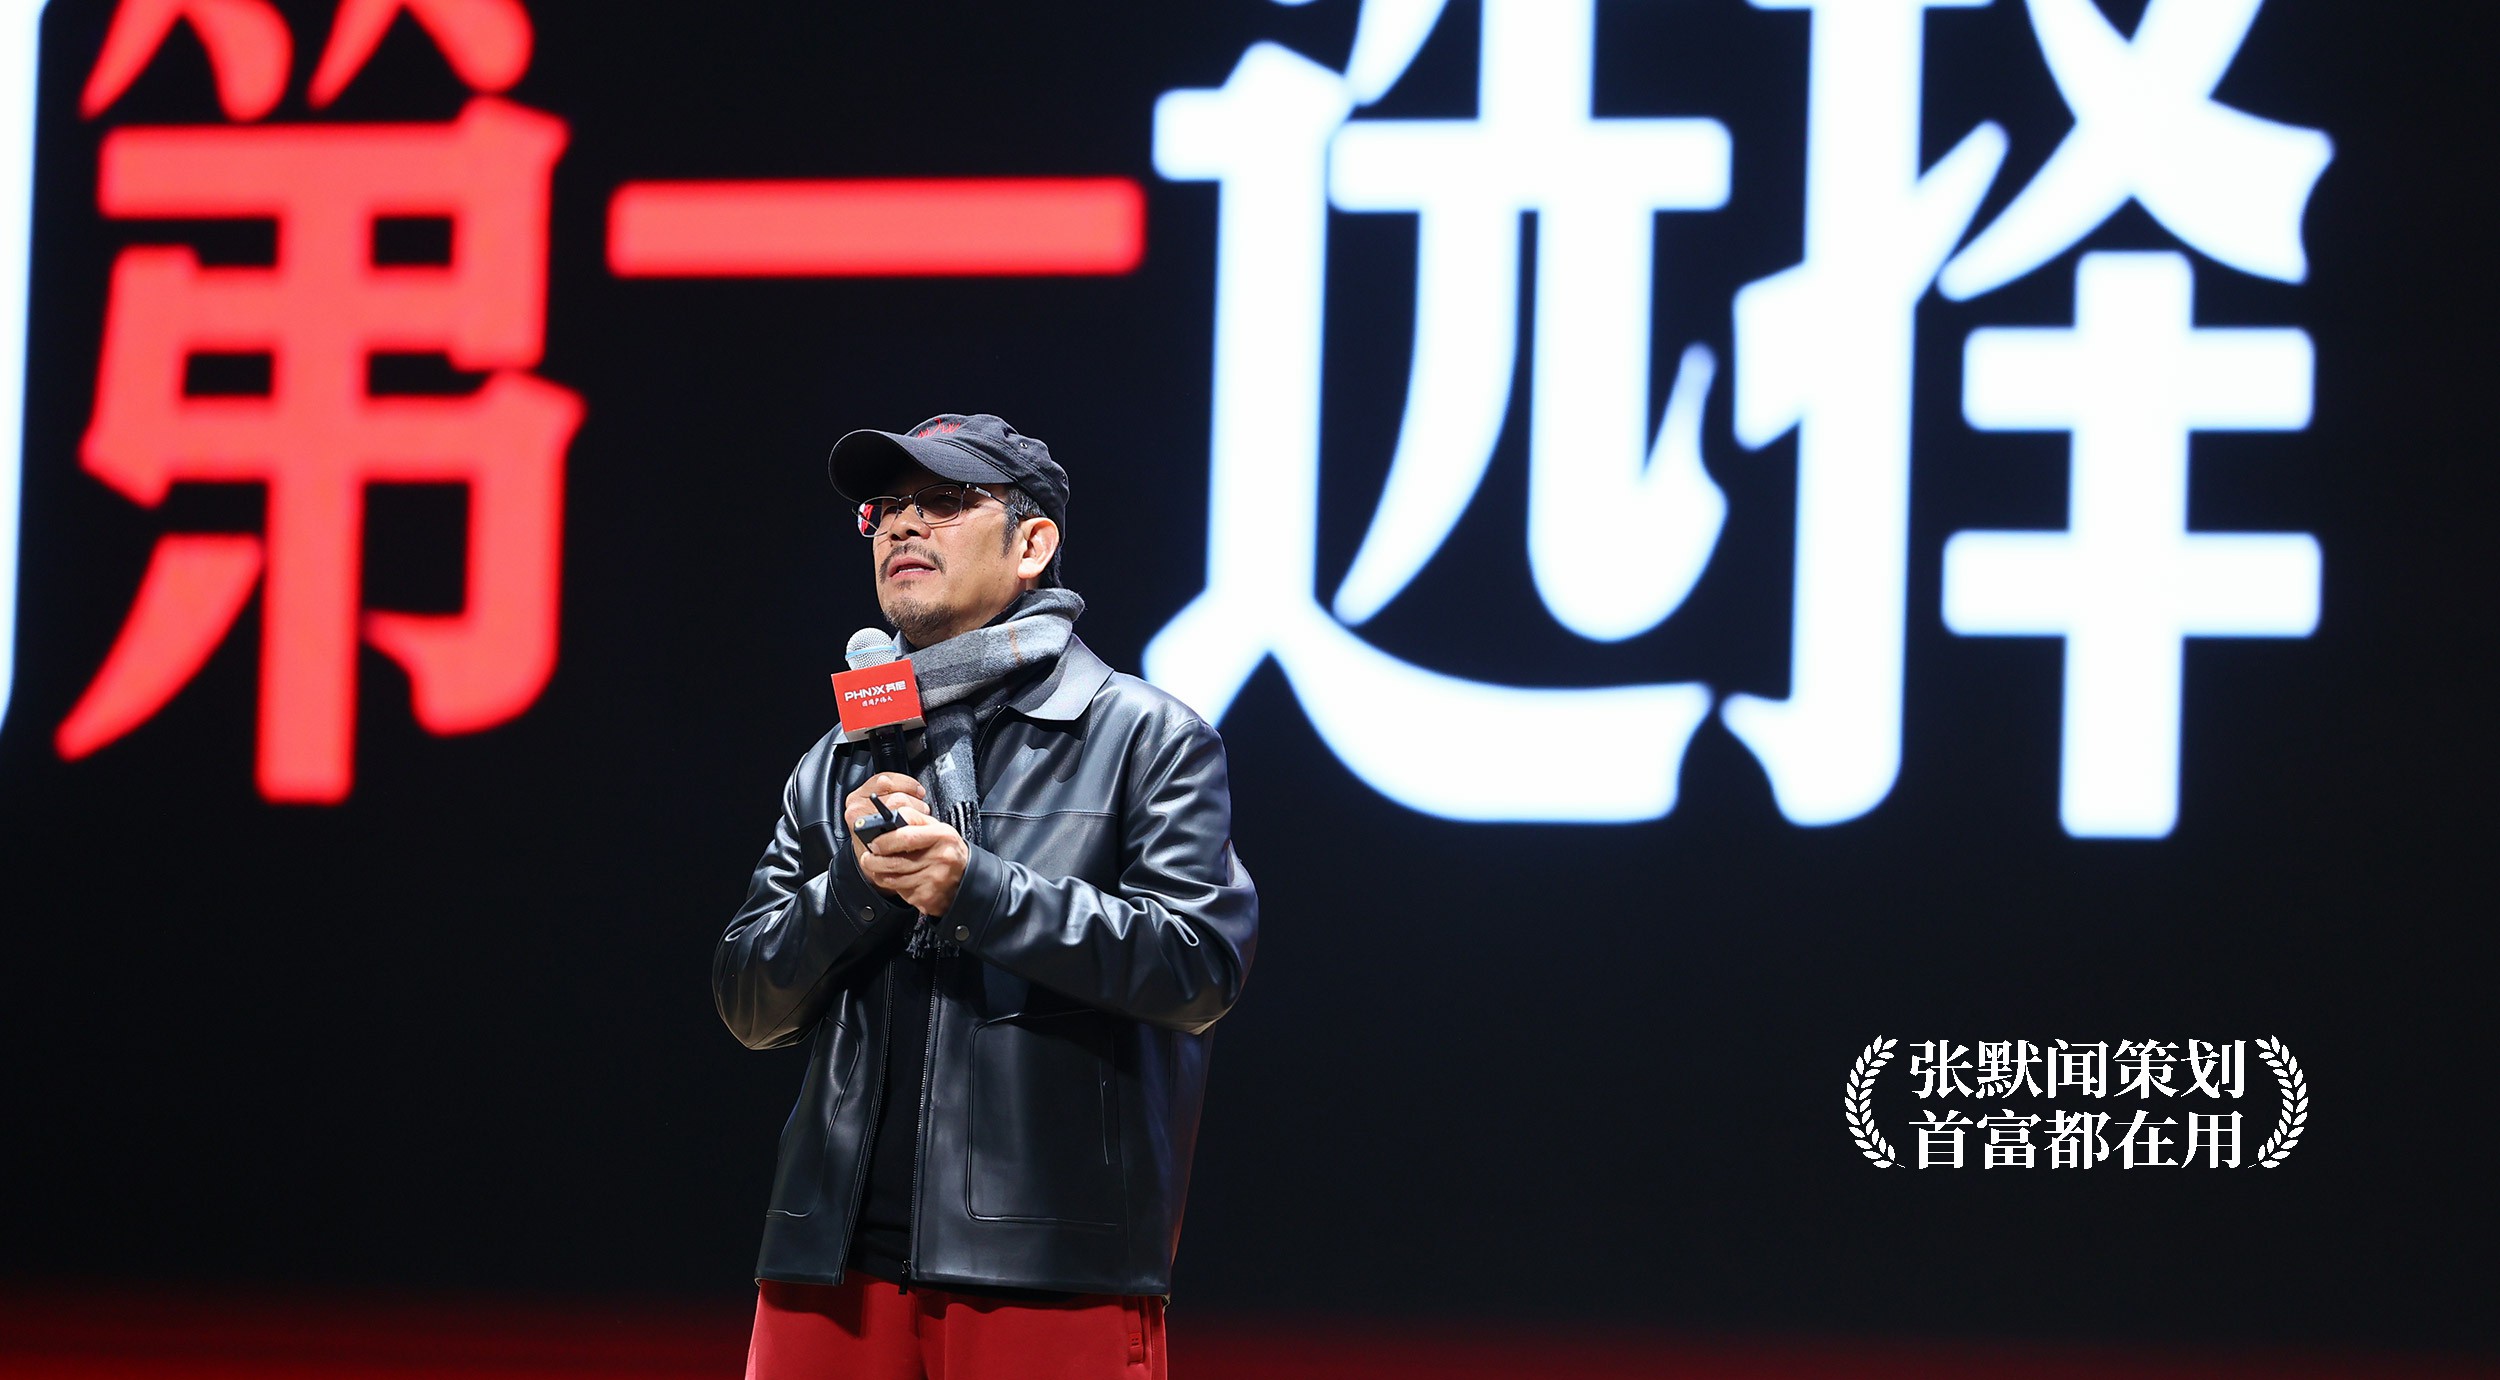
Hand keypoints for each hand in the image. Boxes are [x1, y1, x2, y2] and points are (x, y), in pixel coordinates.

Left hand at [846, 773, 967, 915]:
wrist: (967, 877)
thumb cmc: (946, 849)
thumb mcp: (936, 827)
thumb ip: (912, 819)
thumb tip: (885, 819)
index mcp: (942, 836)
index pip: (905, 837)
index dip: (884, 841)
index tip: (873, 843)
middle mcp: (940, 859)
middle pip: (894, 863)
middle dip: (873, 861)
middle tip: (868, 858)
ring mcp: (934, 881)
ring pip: (893, 880)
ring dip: (881, 875)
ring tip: (882, 868)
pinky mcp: (928, 898)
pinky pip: (902, 893)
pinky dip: (897, 887)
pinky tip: (904, 880)